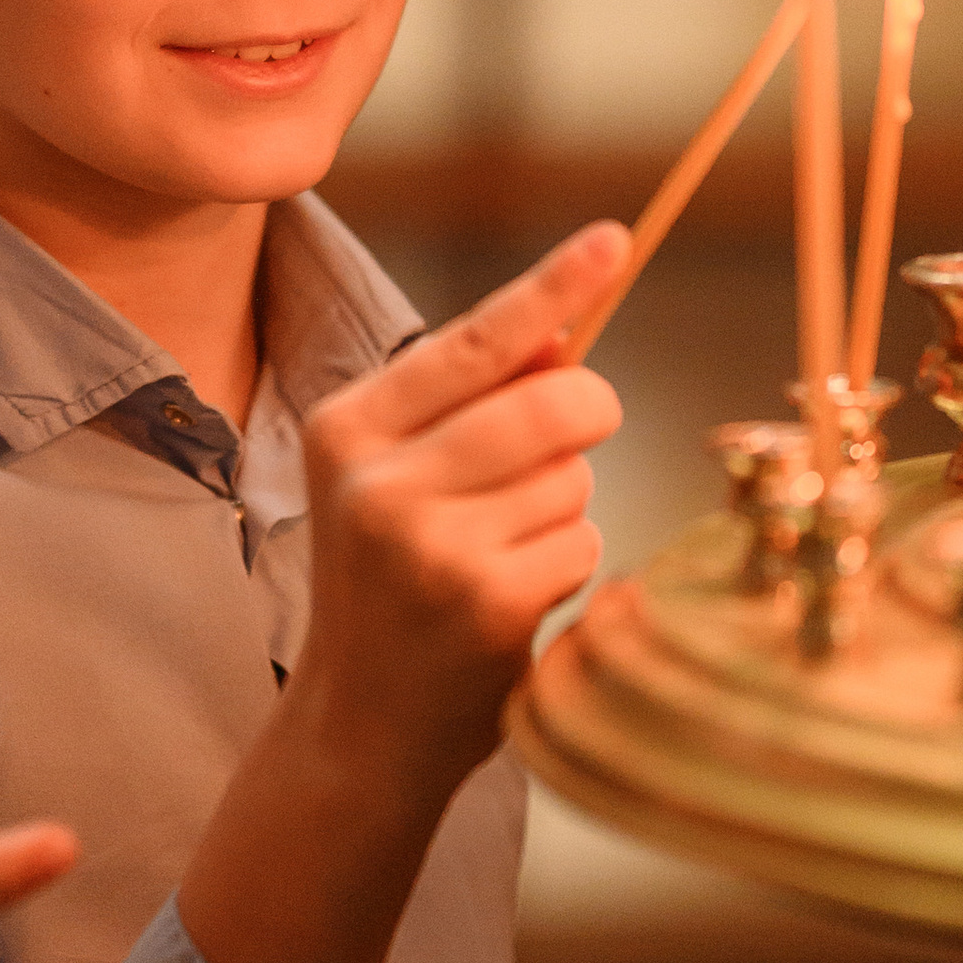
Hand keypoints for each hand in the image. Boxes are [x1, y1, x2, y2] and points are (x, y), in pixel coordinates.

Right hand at [291, 217, 627, 807]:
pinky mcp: (487, 603)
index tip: (613, 238)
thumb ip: (468, 403)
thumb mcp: (395, 477)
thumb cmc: (390, 582)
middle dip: (586, 416)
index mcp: (349, 428)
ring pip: (575, 477)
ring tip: (500, 551)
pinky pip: (583, 543)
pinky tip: (514, 598)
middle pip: (555, 400)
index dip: (554, 286)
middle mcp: (381, 480)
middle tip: (571, 443)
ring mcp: (432, 545)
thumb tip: (562, 335)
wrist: (357, 724)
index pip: (475, 340)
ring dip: (563, 510)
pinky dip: (568, 567)